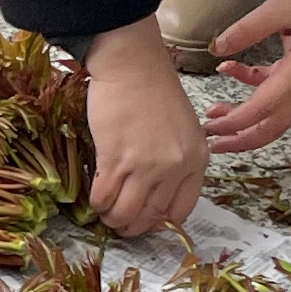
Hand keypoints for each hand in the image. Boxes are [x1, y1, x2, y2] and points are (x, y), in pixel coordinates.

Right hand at [79, 20, 210, 235]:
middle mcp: (174, 167)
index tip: (147, 222)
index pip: (181, 209)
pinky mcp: (115, 159)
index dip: (161, 222)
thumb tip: (157, 189)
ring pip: (125, 212)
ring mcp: (144, 165)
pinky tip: (94, 199)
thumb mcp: (183, 128)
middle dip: (133, 226)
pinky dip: (97, 203)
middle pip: (151, 215)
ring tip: (106, 214)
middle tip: (121, 224)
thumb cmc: (155, 89)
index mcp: (196, 160)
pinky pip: (104, 196)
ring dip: (112, 219)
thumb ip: (177, 159)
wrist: (133, 64)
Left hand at [203, 0, 290, 154]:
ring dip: (246, 117)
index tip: (209, 127)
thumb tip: (217, 49)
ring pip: (275, 112)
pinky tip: (231, 69)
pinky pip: (278, 88)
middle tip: (211, 142)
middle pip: (273, 126)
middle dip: (241, 139)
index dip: (234, 122)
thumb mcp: (280, 6)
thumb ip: (247, 30)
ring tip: (215, 113)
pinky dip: (254, 85)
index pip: (263, 109)